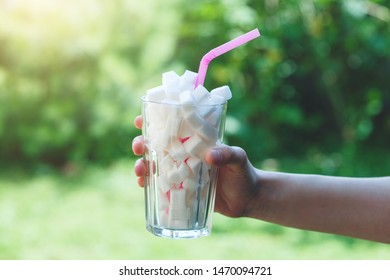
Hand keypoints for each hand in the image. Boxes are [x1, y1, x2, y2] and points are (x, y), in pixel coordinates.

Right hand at [131, 115, 259, 217]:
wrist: (248, 199)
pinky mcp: (181, 190)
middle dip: (142, 143)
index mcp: (196, 141)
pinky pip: (161, 186)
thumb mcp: (238, 159)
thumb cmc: (245, 173)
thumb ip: (227, 154)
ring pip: (155, 165)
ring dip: (143, 165)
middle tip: (138, 146)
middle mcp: (185, 155)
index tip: (139, 120)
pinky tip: (143, 186)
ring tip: (139, 171)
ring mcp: (182, 172)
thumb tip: (209, 156)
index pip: (173, 127)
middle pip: (157, 145)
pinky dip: (149, 185)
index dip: (154, 121)